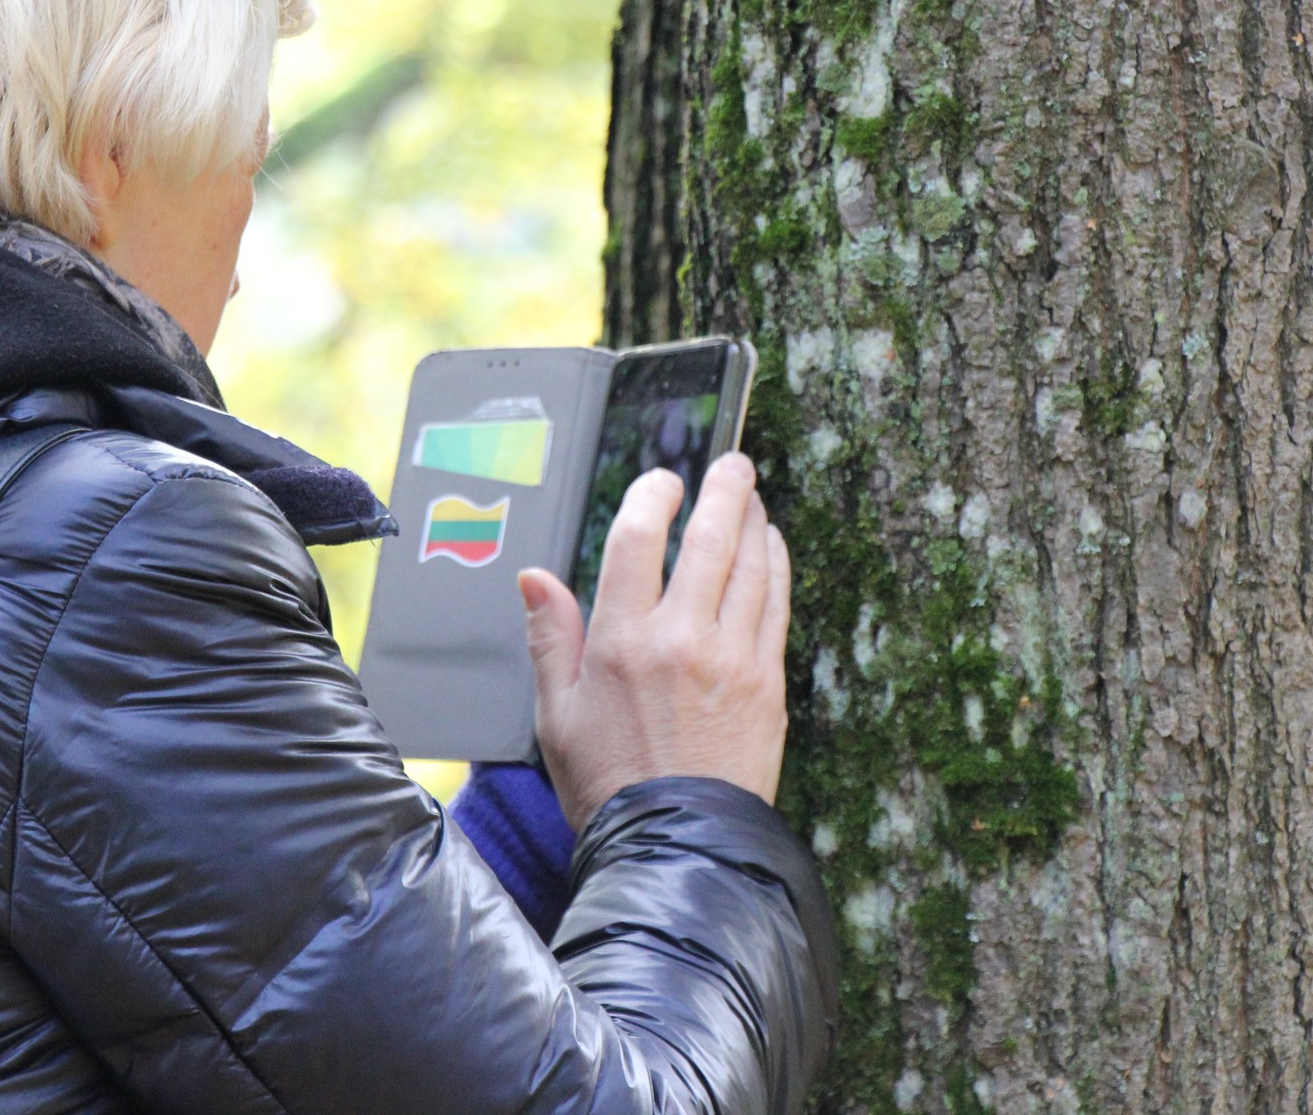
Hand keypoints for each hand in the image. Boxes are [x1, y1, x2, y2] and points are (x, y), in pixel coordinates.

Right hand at [522, 453, 790, 830]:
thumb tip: (535, 580)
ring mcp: (734, 659)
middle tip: (731, 465)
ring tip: (752, 498)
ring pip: (753, 566)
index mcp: (623, 642)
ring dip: (755, 521)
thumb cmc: (608, 785)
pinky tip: (771, 551)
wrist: (675, 846)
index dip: (652, 495)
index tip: (661, 481)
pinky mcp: (768, 683)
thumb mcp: (555, 715)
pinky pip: (777, 605)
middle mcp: (683, 641)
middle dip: (725, 490)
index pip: (639, 538)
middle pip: (711, 538)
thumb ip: (549, 638)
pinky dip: (776, 567)